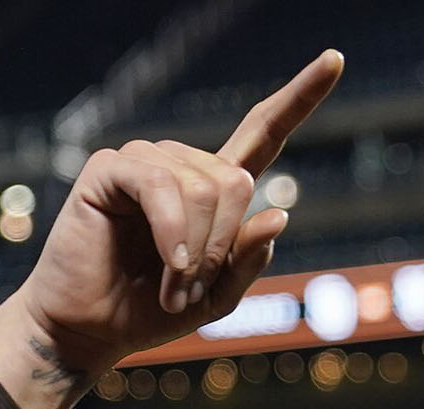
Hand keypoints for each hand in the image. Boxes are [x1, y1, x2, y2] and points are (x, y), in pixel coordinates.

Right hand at [0, 50, 343, 408]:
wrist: (87, 332)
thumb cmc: (145, 314)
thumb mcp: (215, 299)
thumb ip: (248, 261)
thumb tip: (280, 213)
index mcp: (211, 190)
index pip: (263, 133)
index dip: (300, 98)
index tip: (336, 60)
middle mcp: (180, 166)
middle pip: (235, 180)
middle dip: (222, 245)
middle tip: (191, 290)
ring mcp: (143, 162)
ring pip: (202, 186)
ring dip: (195, 251)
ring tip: (171, 289)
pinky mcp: (108, 169)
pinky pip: (159, 184)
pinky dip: (171, 231)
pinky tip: (169, 264)